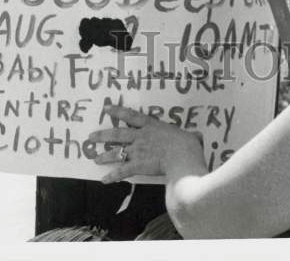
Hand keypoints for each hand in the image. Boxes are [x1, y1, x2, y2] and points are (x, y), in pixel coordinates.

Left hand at [88, 105, 205, 182]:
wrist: (182, 157)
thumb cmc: (188, 145)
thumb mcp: (190, 136)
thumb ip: (190, 136)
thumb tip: (198, 138)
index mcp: (152, 125)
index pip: (131, 116)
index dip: (117, 111)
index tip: (106, 108)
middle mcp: (141, 136)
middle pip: (117, 134)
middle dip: (103, 135)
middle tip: (91, 136)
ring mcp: (138, 151)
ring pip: (116, 152)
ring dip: (104, 155)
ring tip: (95, 158)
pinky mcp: (138, 165)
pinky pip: (122, 171)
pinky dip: (112, 176)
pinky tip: (104, 179)